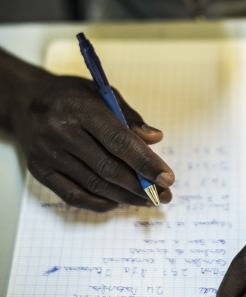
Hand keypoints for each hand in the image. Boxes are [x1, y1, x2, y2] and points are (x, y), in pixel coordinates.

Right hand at [9, 65, 173, 211]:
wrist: (27, 101)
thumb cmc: (72, 96)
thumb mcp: (102, 94)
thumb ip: (129, 118)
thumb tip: (155, 139)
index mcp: (80, 108)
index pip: (118, 140)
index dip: (145, 162)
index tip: (167, 177)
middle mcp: (61, 132)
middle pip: (108, 167)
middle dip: (140, 184)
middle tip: (164, 193)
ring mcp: (48, 154)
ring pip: (94, 184)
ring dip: (125, 196)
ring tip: (148, 199)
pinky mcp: (40, 171)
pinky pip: (73, 195)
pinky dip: (99, 202)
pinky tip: (119, 201)